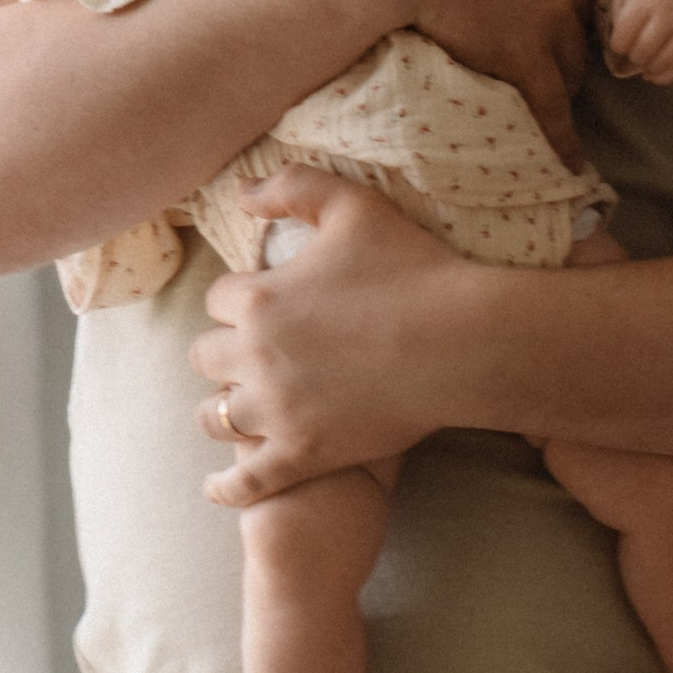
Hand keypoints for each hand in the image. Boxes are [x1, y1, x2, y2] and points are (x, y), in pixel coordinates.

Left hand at [191, 168, 468, 499]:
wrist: (467, 342)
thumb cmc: (416, 269)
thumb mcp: (353, 206)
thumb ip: (293, 186)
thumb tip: (240, 192)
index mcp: (258, 298)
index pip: (219, 297)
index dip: (239, 298)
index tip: (258, 302)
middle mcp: (255, 356)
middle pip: (205, 357)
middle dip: (222, 352)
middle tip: (248, 355)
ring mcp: (276, 411)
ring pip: (214, 417)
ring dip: (220, 410)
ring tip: (233, 411)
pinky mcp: (303, 456)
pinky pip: (246, 482)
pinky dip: (226, 487)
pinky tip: (220, 487)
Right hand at [349, 0, 592, 161]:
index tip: (529, 1)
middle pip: (576, 15)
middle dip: (560, 35)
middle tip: (533, 51)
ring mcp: (546, 17)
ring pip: (569, 61)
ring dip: (557, 78)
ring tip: (541, 98)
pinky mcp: (522, 59)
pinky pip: (552, 107)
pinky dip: (563, 138)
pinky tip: (570, 162)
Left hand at [604, 0, 672, 85]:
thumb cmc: (640, 2)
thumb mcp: (622, 2)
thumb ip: (618, 28)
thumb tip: (621, 58)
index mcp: (645, 1)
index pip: (625, 33)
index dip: (618, 45)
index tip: (619, 44)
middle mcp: (669, 13)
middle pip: (645, 49)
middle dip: (634, 57)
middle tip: (633, 53)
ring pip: (666, 61)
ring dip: (649, 69)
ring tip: (643, 63)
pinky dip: (665, 77)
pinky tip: (653, 73)